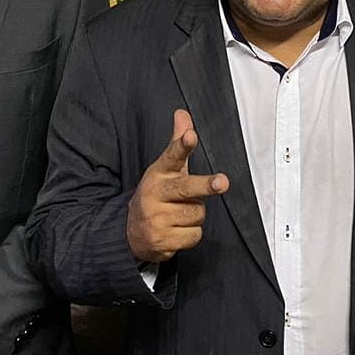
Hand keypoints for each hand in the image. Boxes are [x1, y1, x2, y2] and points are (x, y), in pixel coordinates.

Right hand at [127, 109, 228, 262]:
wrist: (131, 232)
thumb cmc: (156, 195)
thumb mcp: (164, 169)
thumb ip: (177, 143)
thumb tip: (182, 113)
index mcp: (158, 173)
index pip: (172, 156)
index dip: (182, 146)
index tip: (191, 136)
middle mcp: (155, 194)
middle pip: (187, 188)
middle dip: (206, 185)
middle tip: (223, 182)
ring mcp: (157, 218)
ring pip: (197, 214)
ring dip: (195, 216)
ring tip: (179, 214)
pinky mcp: (162, 240)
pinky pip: (194, 235)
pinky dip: (191, 234)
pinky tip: (177, 231)